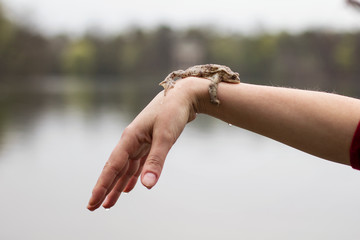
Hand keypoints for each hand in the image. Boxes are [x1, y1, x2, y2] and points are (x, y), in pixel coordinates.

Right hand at [87, 78, 202, 210]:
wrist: (184, 94)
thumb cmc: (173, 112)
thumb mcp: (165, 137)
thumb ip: (155, 161)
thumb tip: (147, 186)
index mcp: (130, 138)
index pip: (112, 166)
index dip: (102, 185)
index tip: (92, 202)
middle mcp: (131, 140)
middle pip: (115, 168)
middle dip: (105, 188)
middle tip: (94, 207)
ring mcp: (140, 141)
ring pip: (126, 168)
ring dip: (118, 185)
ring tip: (109, 203)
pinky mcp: (150, 142)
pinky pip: (137, 163)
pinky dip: (133, 176)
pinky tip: (131, 187)